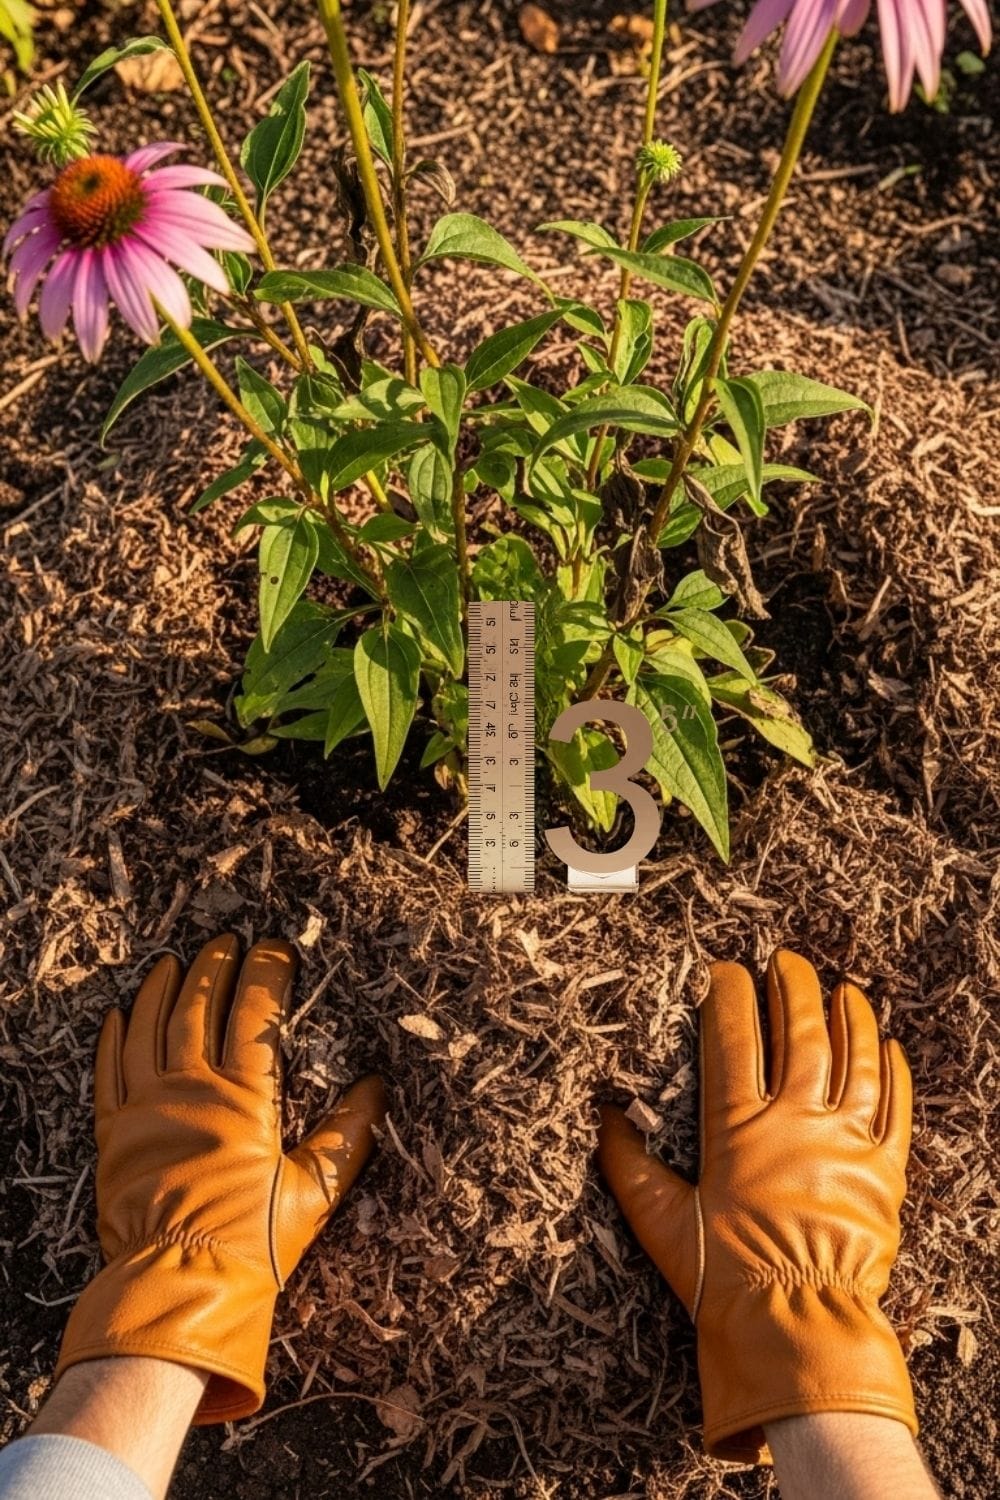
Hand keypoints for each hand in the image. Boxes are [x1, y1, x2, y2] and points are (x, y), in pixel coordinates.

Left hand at [56, 934, 385, 1423]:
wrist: (180, 1288)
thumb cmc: (253, 1243)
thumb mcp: (313, 1191)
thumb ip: (346, 1136)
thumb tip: (376, 1090)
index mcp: (244, 1097)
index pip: (255, 1012)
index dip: (267, 973)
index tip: (277, 949)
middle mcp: (191, 1090)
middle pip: (199, 1006)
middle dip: (215, 966)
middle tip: (226, 942)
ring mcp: (147, 1108)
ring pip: (150, 1027)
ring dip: (163, 989)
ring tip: (174, 962)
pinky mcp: (114, 1134)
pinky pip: (108, 1071)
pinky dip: (114, 1037)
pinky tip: (121, 1013)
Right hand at [598, 949, 915, 1463]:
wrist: (796, 1328)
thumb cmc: (723, 1278)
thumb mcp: (661, 1221)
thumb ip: (628, 1165)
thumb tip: (603, 1119)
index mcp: (738, 1126)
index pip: (732, 1036)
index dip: (727, 994)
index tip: (724, 970)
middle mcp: (796, 1120)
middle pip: (799, 1031)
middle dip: (792, 986)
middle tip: (786, 960)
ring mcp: (845, 1142)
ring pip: (855, 1058)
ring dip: (851, 1016)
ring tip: (844, 989)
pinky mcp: (884, 1172)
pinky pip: (896, 1108)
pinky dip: (895, 1071)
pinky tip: (890, 1046)